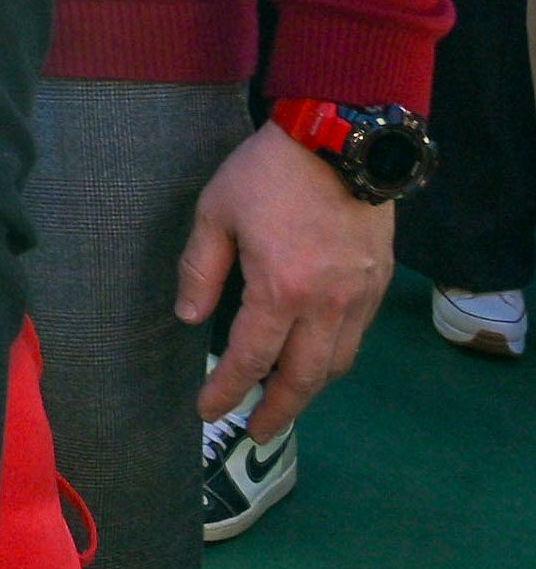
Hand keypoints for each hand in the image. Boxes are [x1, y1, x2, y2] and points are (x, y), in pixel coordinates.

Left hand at [180, 118, 393, 439]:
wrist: (343, 137)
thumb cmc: (269, 172)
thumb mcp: (215, 212)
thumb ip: (199, 269)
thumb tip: (188, 317)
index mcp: (280, 289)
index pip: (249, 358)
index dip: (227, 390)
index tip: (209, 410)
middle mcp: (327, 303)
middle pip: (303, 377)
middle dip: (278, 411)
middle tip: (256, 431)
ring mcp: (360, 295)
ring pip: (337, 363)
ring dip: (309, 388)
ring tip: (281, 398)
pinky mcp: (380, 282)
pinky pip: (357, 337)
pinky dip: (333, 357)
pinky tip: (312, 356)